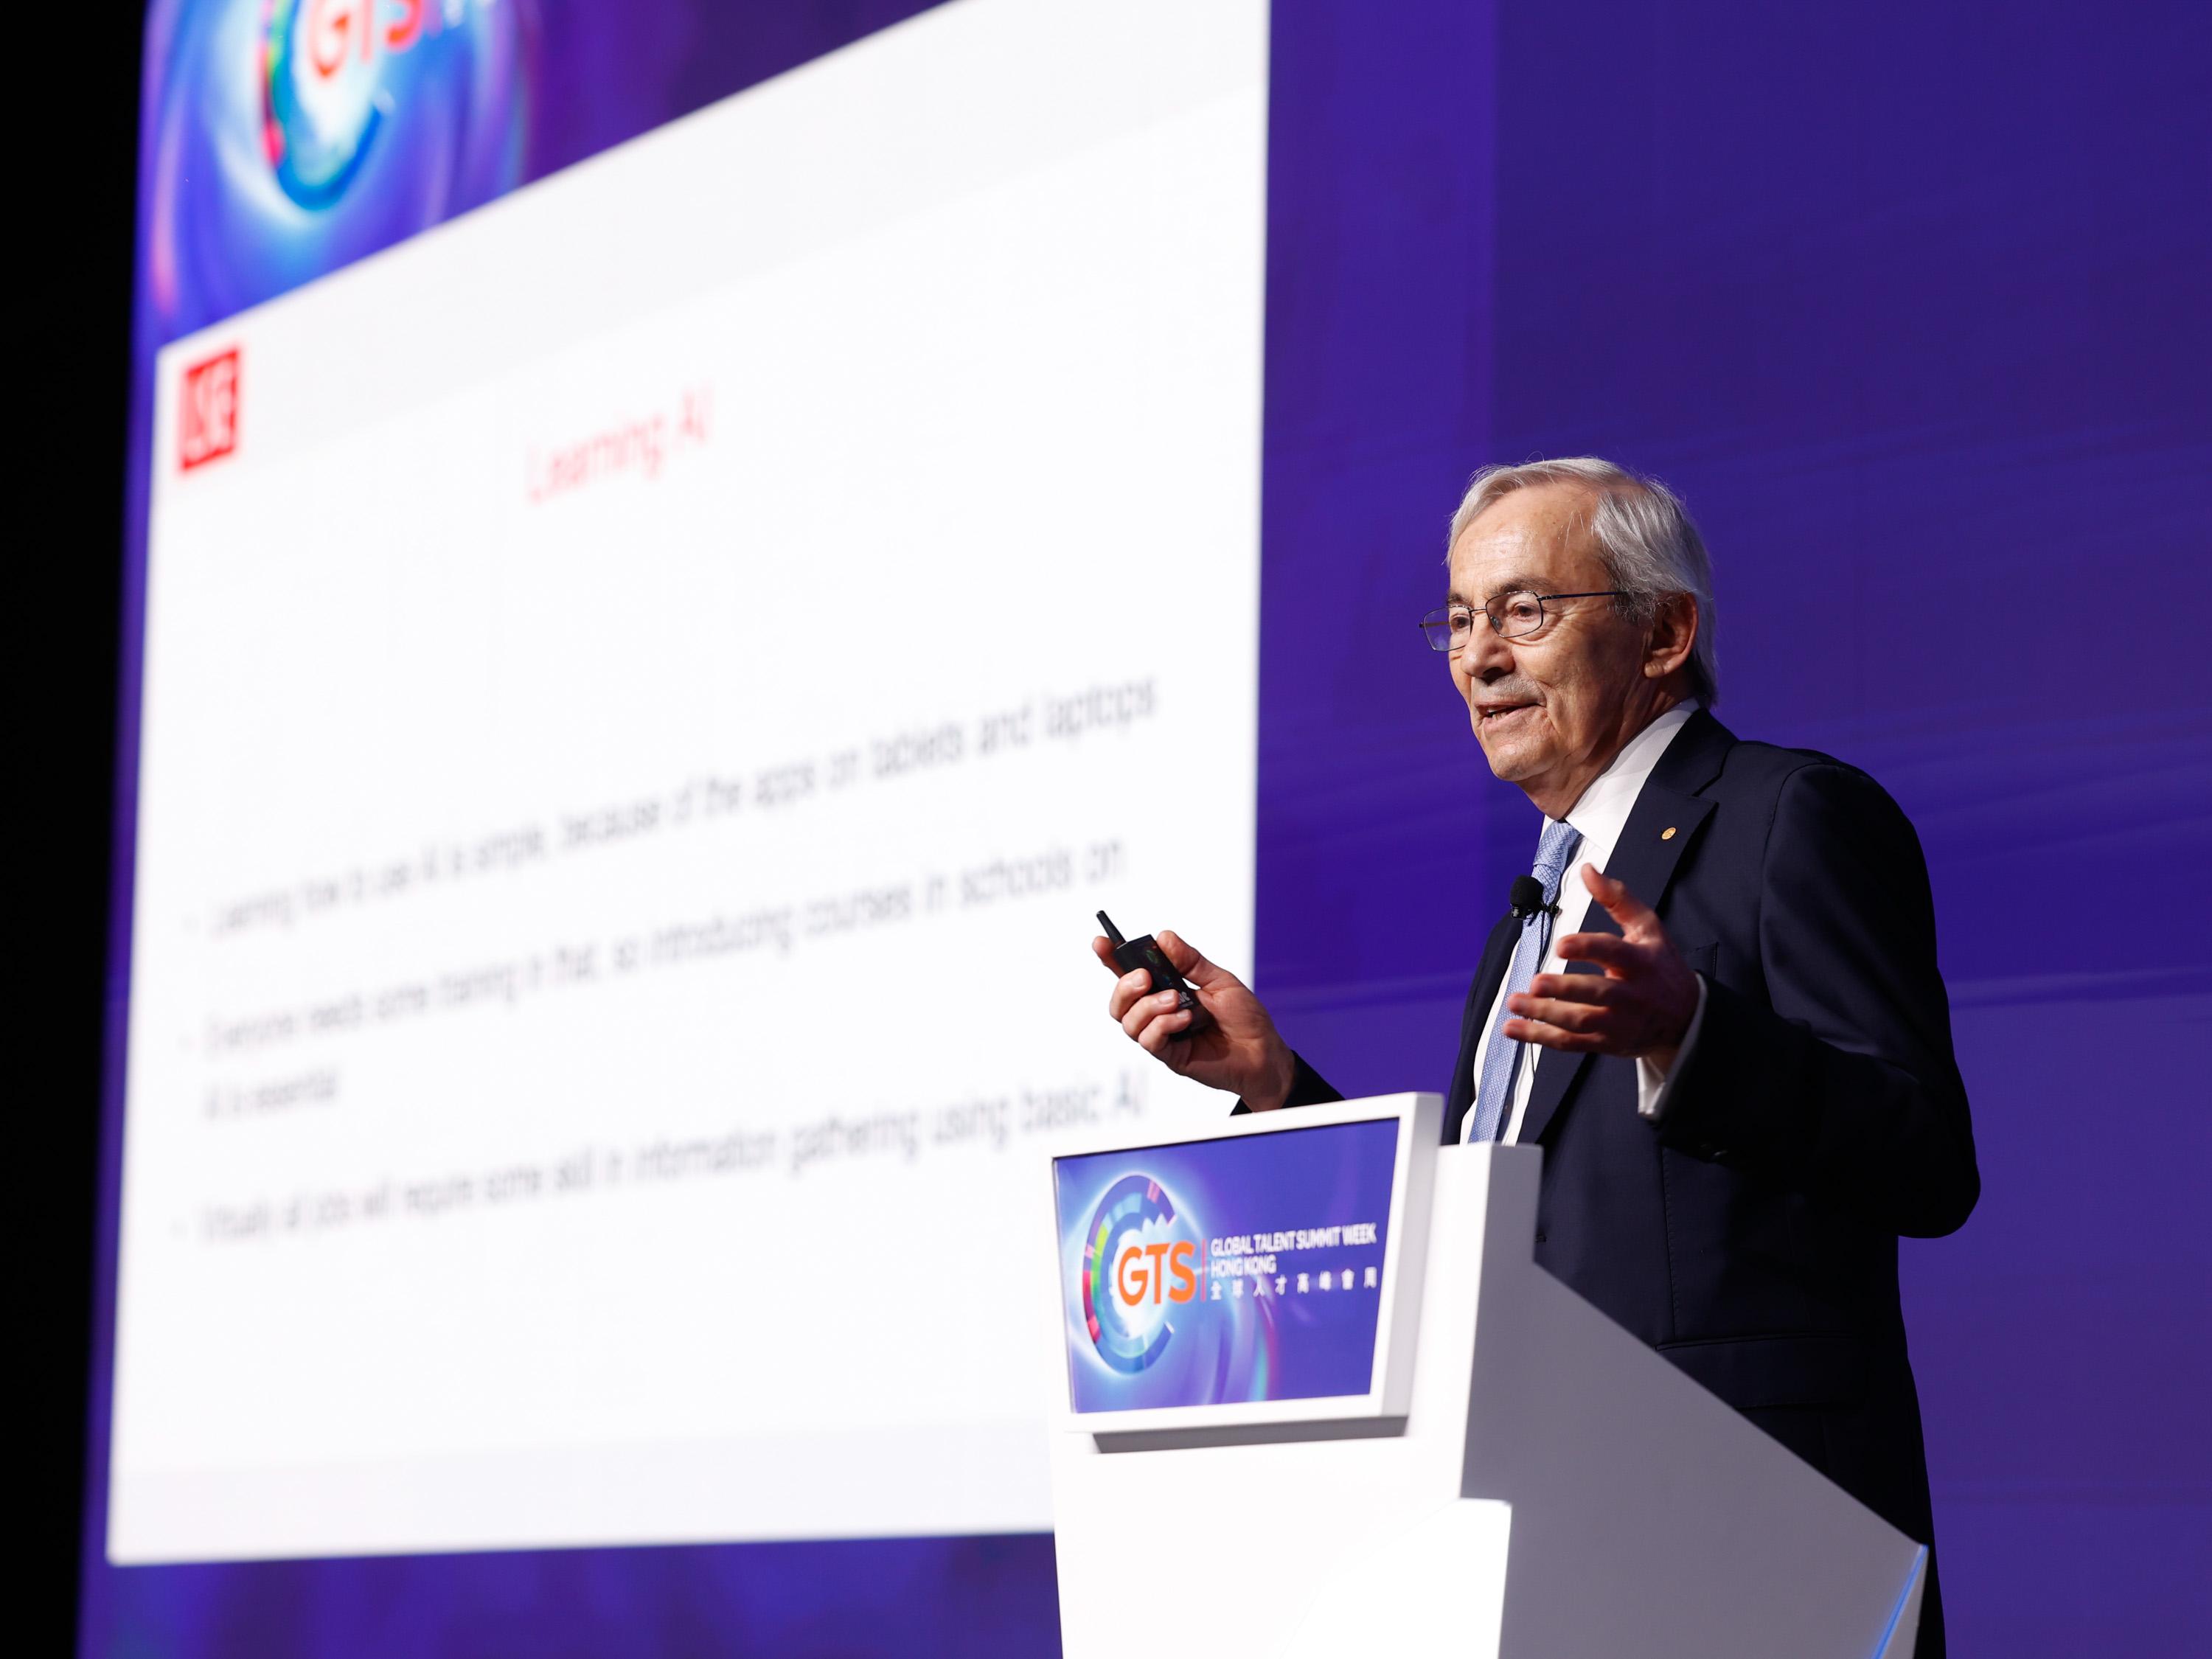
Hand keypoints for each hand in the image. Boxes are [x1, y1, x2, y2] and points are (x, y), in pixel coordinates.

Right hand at [1092, 930, 1296, 1108]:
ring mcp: (1163, 1035)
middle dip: (1124, 985)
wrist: (1265, 1053)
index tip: (1101, 942)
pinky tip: (1185, 1020)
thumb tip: (1163, 937)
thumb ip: (1190, 962)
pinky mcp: (1171, 1056)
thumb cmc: (1244, 1017)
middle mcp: (1159, 1013)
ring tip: (1176, 1000)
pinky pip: (1149, 1041)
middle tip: (1145, 976)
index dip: (1112, 959)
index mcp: (1167, 989)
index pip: (1131, 973)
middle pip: (1120, 1002)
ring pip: (1129, 1022)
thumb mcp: (1220, 980)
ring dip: (1147, 1007)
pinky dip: (1162, 1026)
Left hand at [1503, 866, 1699, 1065]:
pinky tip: (1513, 1027)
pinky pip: (1570, 1043)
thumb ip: (1617, 898)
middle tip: (1536, 983)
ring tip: (1515, 1002)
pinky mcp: (1605, 1042)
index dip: (1588, 948)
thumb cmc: (1660, 966)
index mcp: (1641, 962)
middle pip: (1597, 994)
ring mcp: (1618, 1023)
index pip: (1614, 953)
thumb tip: (1587, 870)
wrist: (1686, 1018)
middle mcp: (1631, 996)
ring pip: (1579, 1022)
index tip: (1561, 944)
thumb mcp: (1648, 928)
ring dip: (1544, 1015)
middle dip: (1565, 989)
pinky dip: (1540, 1037)